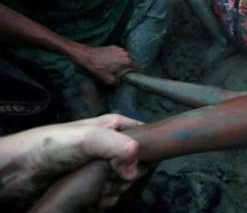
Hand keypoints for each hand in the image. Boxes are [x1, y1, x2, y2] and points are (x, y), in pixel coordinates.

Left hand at [0, 114, 143, 203]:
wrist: (18, 168)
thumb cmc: (55, 146)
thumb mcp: (91, 138)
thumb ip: (120, 147)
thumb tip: (134, 171)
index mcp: (115, 125)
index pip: (146, 136)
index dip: (147, 151)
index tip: (136, 166)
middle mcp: (111, 144)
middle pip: (136, 162)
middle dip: (128, 176)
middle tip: (113, 181)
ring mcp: (100, 165)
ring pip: (124, 180)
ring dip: (116, 190)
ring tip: (102, 193)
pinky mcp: (90, 183)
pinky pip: (110, 192)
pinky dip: (107, 198)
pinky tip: (97, 200)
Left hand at [74, 45, 134, 86]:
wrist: (87, 57)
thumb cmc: (98, 68)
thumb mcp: (108, 80)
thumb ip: (117, 83)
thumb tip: (119, 82)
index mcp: (126, 61)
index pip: (133, 68)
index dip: (129, 73)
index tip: (124, 76)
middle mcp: (125, 53)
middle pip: (128, 63)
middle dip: (123, 67)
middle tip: (114, 72)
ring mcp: (118, 49)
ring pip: (122, 58)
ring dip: (118, 62)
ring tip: (109, 66)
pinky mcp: (112, 47)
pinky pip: (116, 54)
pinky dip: (113, 57)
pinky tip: (106, 61)